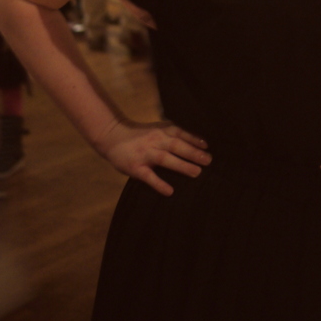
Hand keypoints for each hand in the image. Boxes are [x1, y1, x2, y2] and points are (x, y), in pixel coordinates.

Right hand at [96, 119, 211, 196]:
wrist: (112, 136)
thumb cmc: (140, 135)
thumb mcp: (156, 129)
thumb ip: (172, 135)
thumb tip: (196, 143)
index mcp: (161, 130)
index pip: (180, 133)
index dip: (194, 139)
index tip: (207, 146)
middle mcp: (155, 140)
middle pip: (176, 145)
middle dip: (193, 153)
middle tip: (208, 161)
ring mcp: (145, 154)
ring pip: (165, 159)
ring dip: (182, 165)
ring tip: (197, 173)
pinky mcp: (135, 168)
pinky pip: (149, 176)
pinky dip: (159, 183)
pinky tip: (170, 191)